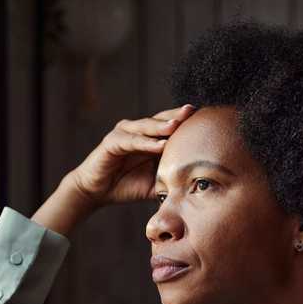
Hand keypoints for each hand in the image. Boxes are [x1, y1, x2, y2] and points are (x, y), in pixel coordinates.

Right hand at [67, 103, 195, 208]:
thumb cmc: (126, 186)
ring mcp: (124, 134)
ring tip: (177, 125)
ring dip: (162, 125)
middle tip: (194, 111)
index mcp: (150, 138)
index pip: (172, 125)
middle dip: (178, 115)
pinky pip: (131, 140)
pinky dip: (146, 142)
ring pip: (147, 126)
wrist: (96, 192)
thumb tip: (198, 189)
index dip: (187, 122)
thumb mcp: (155, 184)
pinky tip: (160, 145)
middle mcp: (138, 131)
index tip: (206, 119)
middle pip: (162, 119)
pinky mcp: (112, 142)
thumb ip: (172, 180)